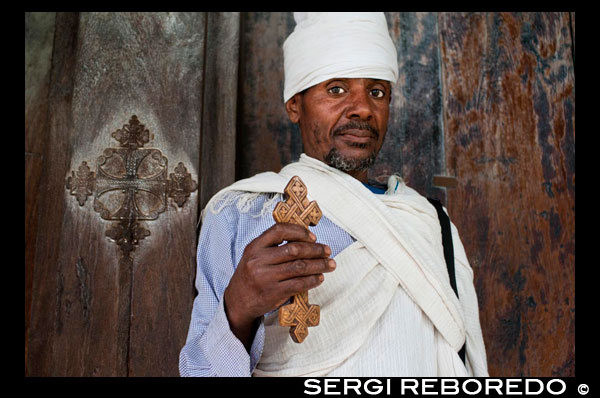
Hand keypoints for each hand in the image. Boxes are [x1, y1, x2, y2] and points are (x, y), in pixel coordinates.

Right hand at [223, 223, 335, 348]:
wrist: (237, 302)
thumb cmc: (250, 276)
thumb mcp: (254, 256)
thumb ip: (272, 246)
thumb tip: (305, 239)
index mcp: (254, 247)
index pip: (279, 231)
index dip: (299, 232)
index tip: (313, 237)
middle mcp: (259, 260)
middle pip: (294, 249)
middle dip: (315, 249)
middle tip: (327, 251)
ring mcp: (266, 277)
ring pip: (300, 267)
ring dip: (319, 265)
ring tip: (330, 264)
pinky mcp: (273, 293)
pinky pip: (299, 284)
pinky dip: (312, 280)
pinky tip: (319, 278)